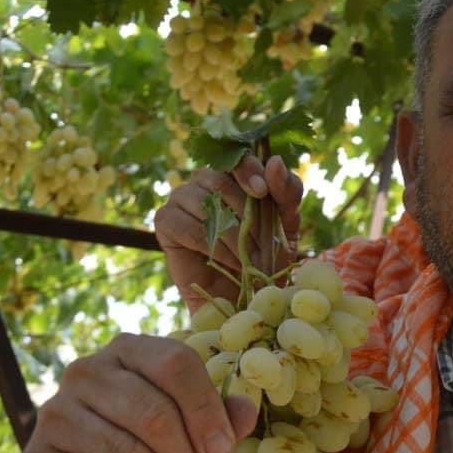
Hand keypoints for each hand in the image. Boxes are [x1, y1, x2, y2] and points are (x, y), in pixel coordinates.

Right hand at [21, 335, 258, 452]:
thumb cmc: (156, 452)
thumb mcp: (195, 429)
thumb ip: (223, 417)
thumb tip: (247, 412)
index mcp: (130, 350)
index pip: (174, 363)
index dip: (206, 409)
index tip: (225, 450)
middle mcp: (86, 372)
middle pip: (153, 414)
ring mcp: (55, 414)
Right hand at [155, 154, 303, 310]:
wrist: (245, 296)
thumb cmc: (268, 257)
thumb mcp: (287, 225)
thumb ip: (287, 193)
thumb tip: (274, 161)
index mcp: (235, 175)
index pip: (237, 157)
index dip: (247, 169)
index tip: (261, 191)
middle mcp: (205, 181)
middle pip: (219, 180)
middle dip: (245, 214)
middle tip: (263, 245)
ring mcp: (182, 199)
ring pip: (202, 202)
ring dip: (232, 234)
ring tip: (250, 259)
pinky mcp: (166, 223)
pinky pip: (185, 225)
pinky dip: (212, 245)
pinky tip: (230, 262)